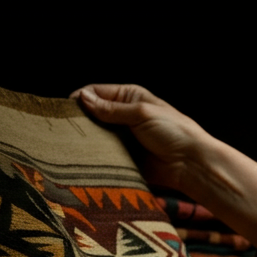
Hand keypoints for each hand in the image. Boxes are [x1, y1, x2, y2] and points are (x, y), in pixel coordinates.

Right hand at [70, 83, 256, 248]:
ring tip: (71, 146)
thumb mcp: (141, 114)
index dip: (80, 100)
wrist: (192, 164)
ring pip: (97, 137)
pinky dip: (97, 158)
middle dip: (80, 122)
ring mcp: (124, 138)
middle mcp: (124, 116)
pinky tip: (85, 161)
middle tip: (64, 131)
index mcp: (129, 97)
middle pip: (93, 116)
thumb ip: (112, 109)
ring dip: (88, 141)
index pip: (96, 93)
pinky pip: (106, 157)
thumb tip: (83, 99)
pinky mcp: (126, 158)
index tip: (64, 111)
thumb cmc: (174, 132)